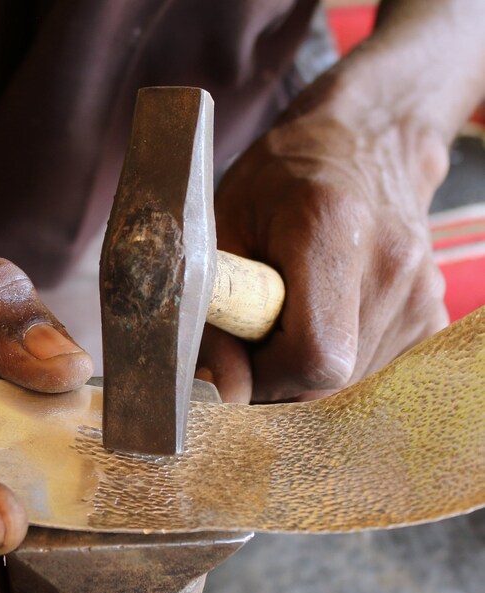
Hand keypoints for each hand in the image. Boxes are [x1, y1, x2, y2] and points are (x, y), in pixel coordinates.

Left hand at [201, 79, 448, 403]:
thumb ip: (218, 313)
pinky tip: (321, 325)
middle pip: (330, 381)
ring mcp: (422, 293)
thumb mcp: (225, 228)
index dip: (265, 377)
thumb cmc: (280, 180)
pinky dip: (337, 367)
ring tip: (288, 320)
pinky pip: (374, 374)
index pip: (314, 356)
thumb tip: (223, 389)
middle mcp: (392, 266)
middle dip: (278, 380)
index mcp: (332, 231)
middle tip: (254, 338)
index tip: (238, 355)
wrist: (366, 145)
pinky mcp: (431, 314)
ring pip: (350, 385)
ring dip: (305, 373)